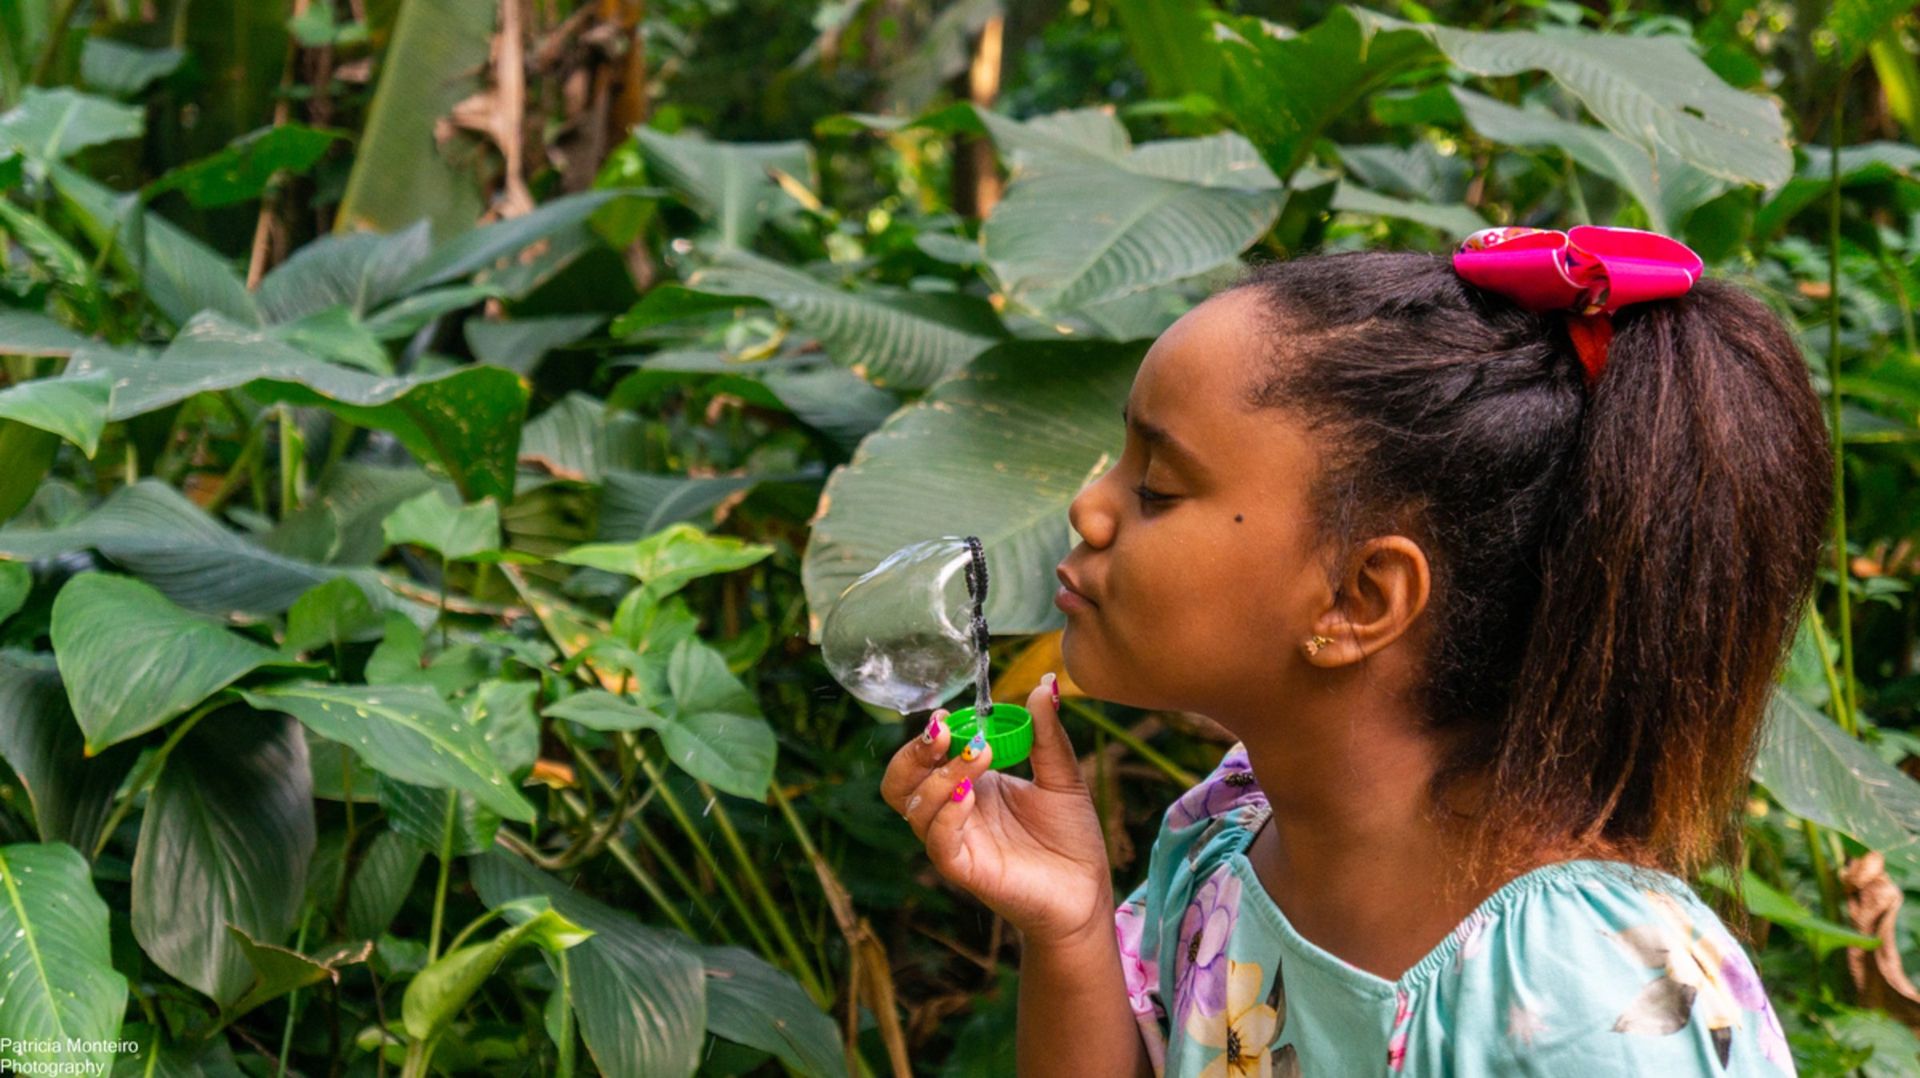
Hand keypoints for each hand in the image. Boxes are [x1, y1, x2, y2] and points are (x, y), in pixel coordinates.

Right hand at [881, 675, 1113, 947]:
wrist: (1087, 891)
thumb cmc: (1071, 838)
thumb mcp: (1062, 776)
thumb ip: (1047, 734)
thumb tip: (1043, 684)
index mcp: (969, 786)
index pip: (925, 758)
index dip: (928, 735)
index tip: (947, 714)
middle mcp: (954, 813)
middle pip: (901, 783)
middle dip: (913, 753)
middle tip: (944, 732)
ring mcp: (957, 842)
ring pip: (915, 809)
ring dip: (940, 776)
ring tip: (980, 754)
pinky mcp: (967, 871)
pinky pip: (938, 842)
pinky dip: (947, 814)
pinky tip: (970, 796)